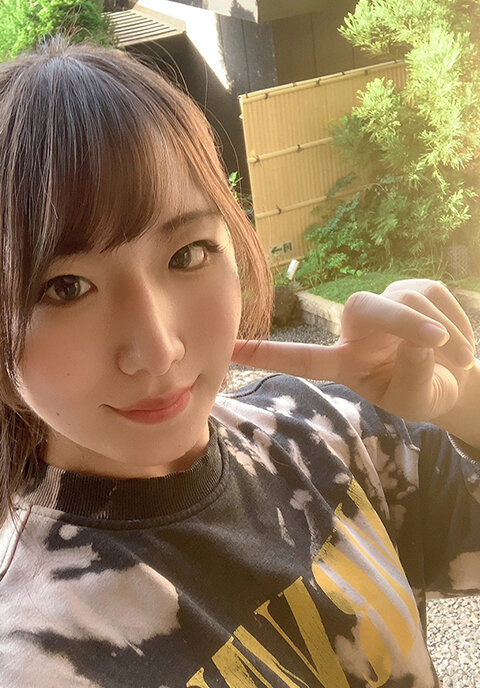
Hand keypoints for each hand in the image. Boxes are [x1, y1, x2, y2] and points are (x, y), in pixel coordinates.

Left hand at [232, 280, 477, 425]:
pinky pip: (433, 295)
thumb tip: (419, 337)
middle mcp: (356, 330)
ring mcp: (383, 305)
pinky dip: (456, 321)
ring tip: (460, 362)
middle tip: (437, 343)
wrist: (454, 378)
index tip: (230, 349)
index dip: (268, 355)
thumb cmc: (423, 392)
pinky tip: (460, 343)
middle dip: (403, 322)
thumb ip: (413, 374)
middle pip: (367, 309)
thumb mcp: (417, 399)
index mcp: (345, 364)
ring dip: (444, 332)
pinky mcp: (412, 288)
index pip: (303, 359)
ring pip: (408, 301)